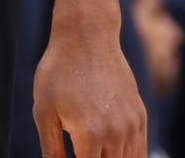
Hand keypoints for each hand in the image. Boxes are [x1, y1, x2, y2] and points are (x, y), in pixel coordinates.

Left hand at [33, 22, 146, 156]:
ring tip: (95, 152)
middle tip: (82, 152)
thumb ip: (51, 148)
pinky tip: (113, 154)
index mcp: (90, 134)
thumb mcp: (44, 110)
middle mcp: (116, 133)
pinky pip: (141, 151)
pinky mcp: (141, 116)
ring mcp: (132, 125)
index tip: (71, 155)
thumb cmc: (60, 71)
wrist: (88, 38)